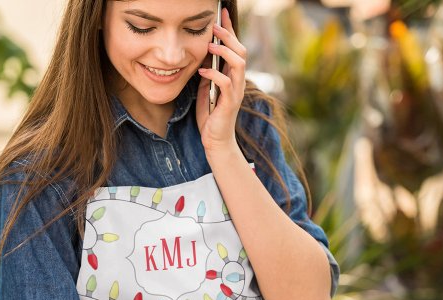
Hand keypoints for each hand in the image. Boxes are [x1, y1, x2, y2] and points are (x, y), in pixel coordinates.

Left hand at [196, 7, 246, 154]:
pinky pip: (225, 83)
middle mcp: (238, 82)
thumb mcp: (207, 89)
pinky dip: (213, 74)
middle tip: (214, 27)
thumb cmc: (211, 116)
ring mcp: (236, 92)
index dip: (230, 30)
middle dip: (228, 36)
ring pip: (238, 64)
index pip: (235, 49)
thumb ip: (208, 73)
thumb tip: (202, 55)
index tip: (221, 14)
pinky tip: (202, 72)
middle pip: (241, 52)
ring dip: (224, 52)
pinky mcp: (230, 103)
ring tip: (210, 46)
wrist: (215, 140)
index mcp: (233, 77)